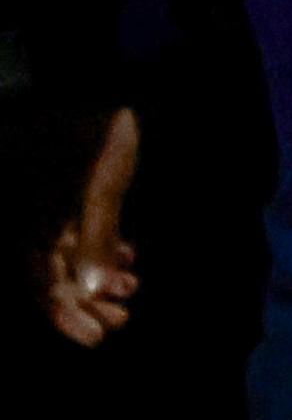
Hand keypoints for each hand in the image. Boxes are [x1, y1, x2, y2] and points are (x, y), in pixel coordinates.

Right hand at [37, 110, 137, 345]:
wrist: (106, 81)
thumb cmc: (99, 131)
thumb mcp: (100, 185)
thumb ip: (97, 237)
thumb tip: (96, 291)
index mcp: (32, 222)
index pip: (41, 281)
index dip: (65, 313)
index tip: (93, 338)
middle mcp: (37, 219)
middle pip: (55, 274)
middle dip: (85, 303)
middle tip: (117, 324)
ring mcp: (54, 206)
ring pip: (72, 254)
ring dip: (99, 279)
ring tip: (130, 293)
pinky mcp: (73, 192)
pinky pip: (82, 231)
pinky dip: (104, 249)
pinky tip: (129, 261)